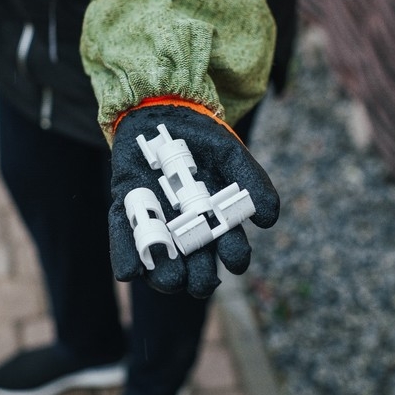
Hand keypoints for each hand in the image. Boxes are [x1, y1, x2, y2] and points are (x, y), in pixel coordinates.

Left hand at [109, 103, 278, 297]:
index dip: (235, 257)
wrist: (162, 112)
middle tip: (199, 283)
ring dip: (164, 276)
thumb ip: (252, 181)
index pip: (229, 248)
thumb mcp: (230, 154)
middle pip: (197, 268)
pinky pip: (124, 239)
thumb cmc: (201, 139)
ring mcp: (156, 223)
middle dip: (200, 280)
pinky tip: (130, 271)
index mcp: (216, 220)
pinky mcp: (127, 211)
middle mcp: (187, 230)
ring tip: (169, 279)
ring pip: (161, 263)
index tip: (236, 260)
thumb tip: (270, 221)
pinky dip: (127, 257)